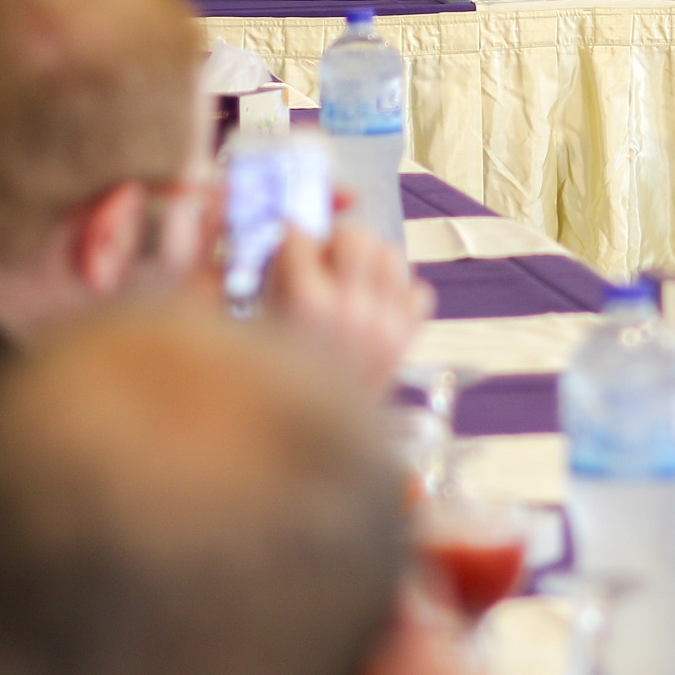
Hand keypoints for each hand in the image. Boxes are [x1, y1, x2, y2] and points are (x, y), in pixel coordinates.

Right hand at [260, 223, 432, 397]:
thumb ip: (270, 281)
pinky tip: (375, 305)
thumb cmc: (275, 383)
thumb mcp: (256, 331)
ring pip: (393, 256)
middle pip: (358, 237)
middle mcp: (351, 308)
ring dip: (371, 261)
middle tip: (325, 259)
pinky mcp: (405, 340)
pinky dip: (400, 293)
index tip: (289, 246)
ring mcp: (384, 324)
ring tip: (352, 280)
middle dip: (337, 241)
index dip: (291, 240)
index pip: (301, 238)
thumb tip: (287, 237)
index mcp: (306, 304)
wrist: (314, 438)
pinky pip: (418, 292)